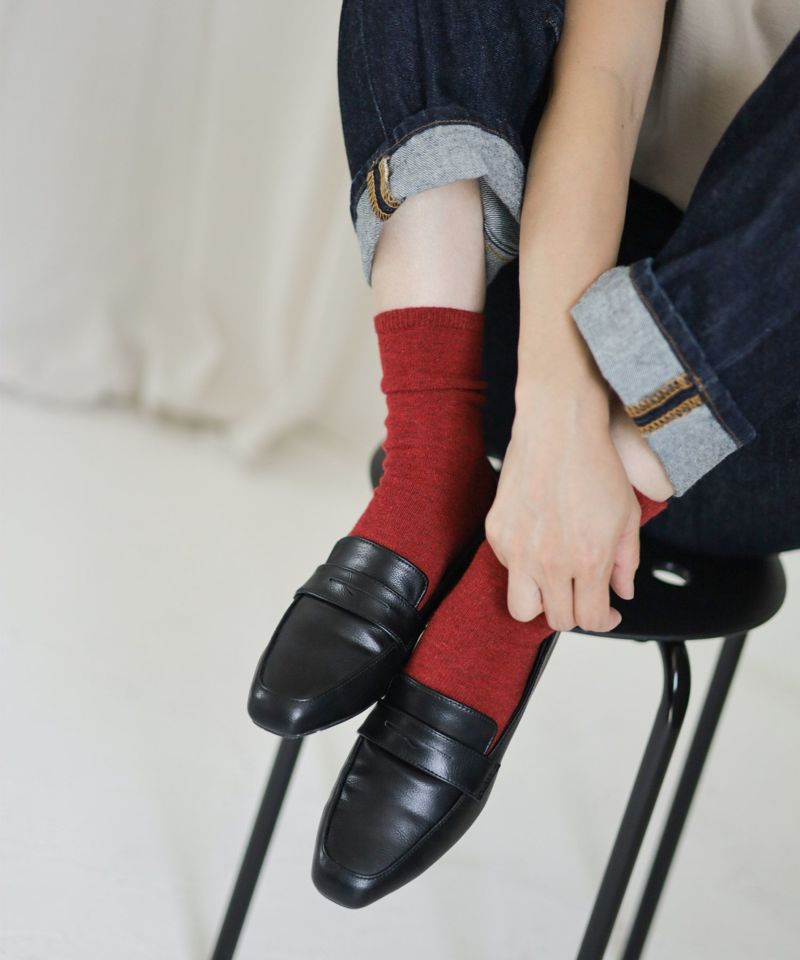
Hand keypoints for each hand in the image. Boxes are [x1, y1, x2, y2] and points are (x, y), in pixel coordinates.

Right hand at [485, 377, 640, 632]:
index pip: (589, 620)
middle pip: (557, 620)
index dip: (602, 621)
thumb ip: (627, 561)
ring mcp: (518, 550)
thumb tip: (623, 592)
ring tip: (552, 583)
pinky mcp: (497, 533)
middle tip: (581, 594)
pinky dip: (522, 565)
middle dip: (573, 612)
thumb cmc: (594, 463)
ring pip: (522, 609)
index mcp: (589, 560)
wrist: (558, 427)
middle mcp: (550, 562)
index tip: (606, 611)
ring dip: (540, 603)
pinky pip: (507, 567)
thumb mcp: (627, 515)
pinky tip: (537, 542)